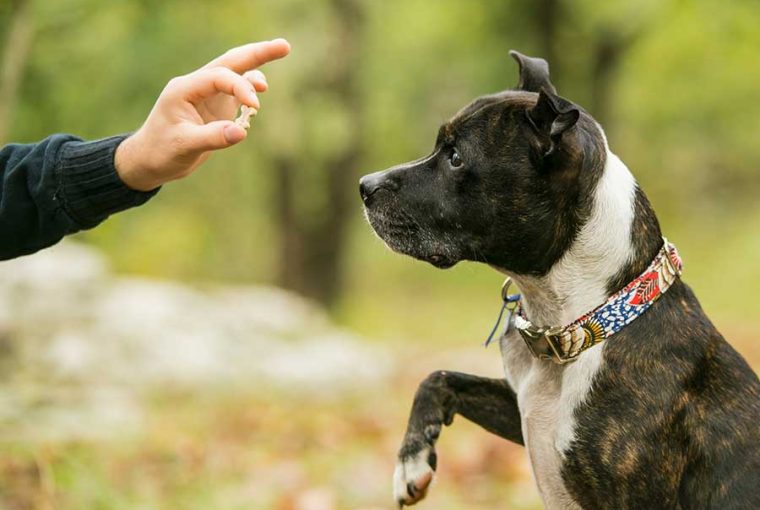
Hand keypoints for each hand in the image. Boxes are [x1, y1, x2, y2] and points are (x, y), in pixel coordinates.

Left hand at [114, 38, 290, 190]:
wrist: (149, 161)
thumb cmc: (161, 152)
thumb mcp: (184, 146)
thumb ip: (213, 137)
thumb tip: (242, 132)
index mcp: (184, 89)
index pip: (219, 77)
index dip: (241, 87)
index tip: (255, 107)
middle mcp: (196, 86)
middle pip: (231, 62)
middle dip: (257, 54)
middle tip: (284, 46)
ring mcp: (207, 95)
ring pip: (235, 75)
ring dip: (255, 71)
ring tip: (268, 81)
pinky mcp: (215, 107)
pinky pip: (236, 93)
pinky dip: (249, 93)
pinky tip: (256, 103)